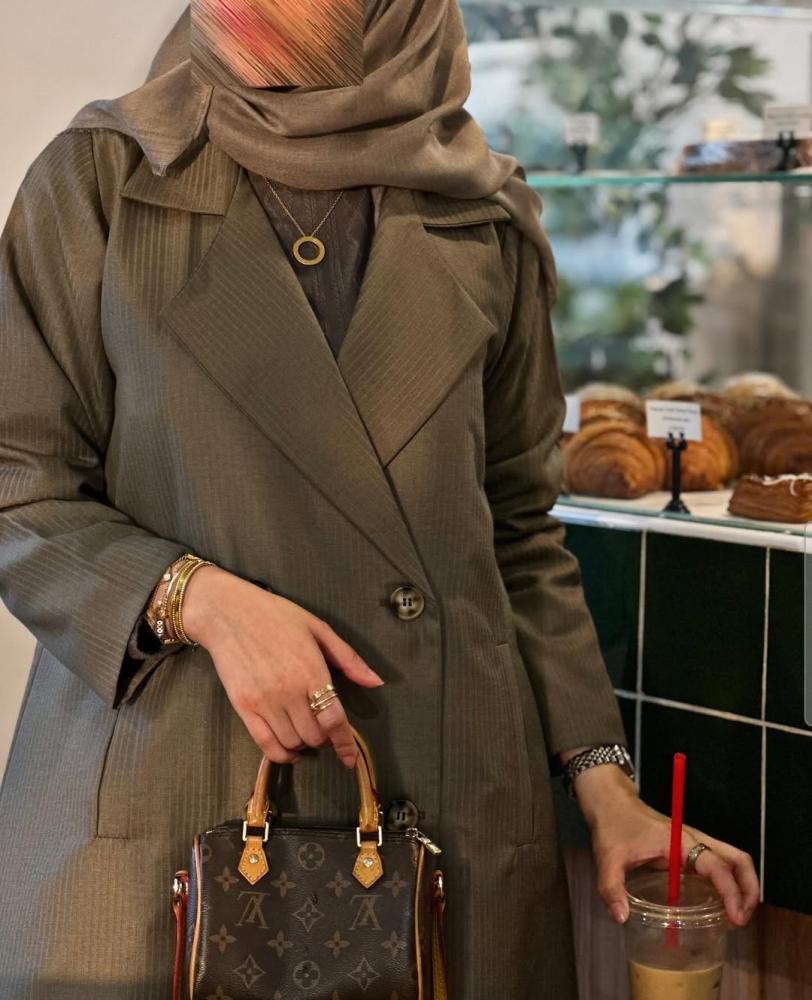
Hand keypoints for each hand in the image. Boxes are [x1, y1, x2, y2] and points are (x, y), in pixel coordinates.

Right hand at [181, 566, 383, 768]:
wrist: (228, 613)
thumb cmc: (275, 616)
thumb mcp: (318, 629)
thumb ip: (348, 659)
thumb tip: (375, 682)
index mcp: (311, 671)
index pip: (333, 719)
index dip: (345, 743)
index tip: (350, 757)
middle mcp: (288, 691)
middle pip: (314, 736)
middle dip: (324, 737)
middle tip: (323, 725)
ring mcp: (264, 701)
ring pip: (292, 743)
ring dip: (304, 744)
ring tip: (305, 729)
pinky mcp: (243, 707)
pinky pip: (265, 745)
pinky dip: (281, 754)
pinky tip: (289, 749)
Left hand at [570, 763, 759, 928]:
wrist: (611, 801)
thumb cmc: (613, 825)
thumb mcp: (608, 857)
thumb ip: (611, 887)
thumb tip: (622, 917)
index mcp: (679, 842)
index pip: (717, 866)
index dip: (731, 893)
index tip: (735, 919)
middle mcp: (694, 840)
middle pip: (738, 860)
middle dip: (748, 890)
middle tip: (740, 920)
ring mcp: (694, 843)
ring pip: (732, 859)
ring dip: (742, 886)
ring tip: (735, 917)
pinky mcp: (689, 848)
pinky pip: (718, 864)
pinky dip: (728, 882)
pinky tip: (718, 904)